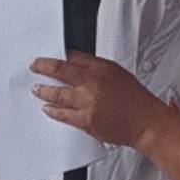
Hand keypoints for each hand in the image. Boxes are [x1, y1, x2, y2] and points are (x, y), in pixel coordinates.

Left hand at [29, 53, 167, 147]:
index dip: (55, 57)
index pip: (71, 58)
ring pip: (57, 95)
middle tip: (34, 68)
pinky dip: (54, 111)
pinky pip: (64, 115)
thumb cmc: (134, 98)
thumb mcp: (117, 73)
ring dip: (43, 91)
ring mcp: (88, 103)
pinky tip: (48, 109)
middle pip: (60, 72)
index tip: (46, 58)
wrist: (145, 123)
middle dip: (42, 69)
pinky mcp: (86, 121)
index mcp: (101, 69)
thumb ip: (94, 67)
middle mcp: (93, 84)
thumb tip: (72, 62)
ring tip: (36, 89)